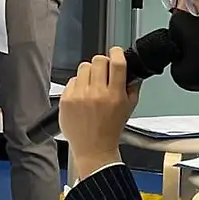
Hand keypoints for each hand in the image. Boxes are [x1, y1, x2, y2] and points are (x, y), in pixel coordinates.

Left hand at [58, 47, 139, 178]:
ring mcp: (79, 96)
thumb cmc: (110, 129)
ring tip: (91, 85)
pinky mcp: (66, 99)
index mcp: (114, 95)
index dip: (116, 53)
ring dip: (89, 73)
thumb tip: (131, 70)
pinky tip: (82, 96)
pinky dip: (78, 85)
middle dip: (102, 64)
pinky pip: (72, 80)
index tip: (115, 52)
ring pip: (83, 67)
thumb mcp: (129, 108)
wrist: (93, 148)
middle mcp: (96, 93)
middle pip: (98, 60)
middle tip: (103, 72)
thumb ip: (132, 87)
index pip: (117, 63)